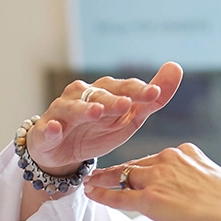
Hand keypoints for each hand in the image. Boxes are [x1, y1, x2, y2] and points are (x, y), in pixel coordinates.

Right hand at [27, 64, 183, 175]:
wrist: (62, 153)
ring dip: (84, 110)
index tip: (156, 94)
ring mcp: (61, 112)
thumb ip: (152, 99)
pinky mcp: (44, 131)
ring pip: (73, 108)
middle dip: (113, 100)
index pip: (125, 88)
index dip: (139, 91)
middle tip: (127, 105)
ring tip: (96, 112)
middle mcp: (82, 96)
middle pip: (99, 96)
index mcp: (105, 91)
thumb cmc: (97, 131)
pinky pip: (46, 128)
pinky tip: (55, 129)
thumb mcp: (129, 119)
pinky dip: (50, 128)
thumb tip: (176, 67)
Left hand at [84, 143, 220, 220]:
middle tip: (101, 175)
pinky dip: (101, 195)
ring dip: (104, 179)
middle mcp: (171, 160)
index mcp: (188, 153)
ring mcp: (158, 178)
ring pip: (123, 176)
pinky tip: (90, 194)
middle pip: (137, 166)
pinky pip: (118, 196)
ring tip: (91, 182)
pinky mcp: (150, 200)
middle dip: (119, 172)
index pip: (158, 160)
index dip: (146, 170)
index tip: (137, 174)